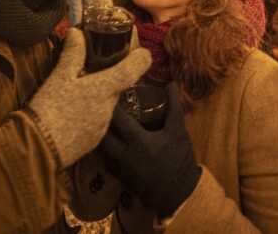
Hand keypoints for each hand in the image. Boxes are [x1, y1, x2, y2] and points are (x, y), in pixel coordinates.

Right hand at [28, 29, 149, 166]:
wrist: (40, 148)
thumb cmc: (50, 107)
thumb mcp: (59, 77)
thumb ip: (72, 54)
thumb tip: (77, 32)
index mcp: (104, 88)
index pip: (132, 71)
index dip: (140, 59)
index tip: (143, 53)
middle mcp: (109, 108)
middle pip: (115, 87)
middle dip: (107, 78)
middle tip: (91, 70)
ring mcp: (103, 126)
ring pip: (105, 104)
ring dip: (96, 97)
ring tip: (76, 93)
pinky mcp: (94, 141)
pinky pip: (97, 121)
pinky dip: (89, 113)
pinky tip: (72, 113)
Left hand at [98, 83, 200, 216]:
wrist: (178, 194)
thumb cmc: (179, 160)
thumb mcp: (178, 131)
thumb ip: (173, 106)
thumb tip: (171, 83)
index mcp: (137, 141)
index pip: (115, 117)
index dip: (109, 102)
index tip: (107, 89)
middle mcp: (122, 154)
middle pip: (100, 132)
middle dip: (98, 116)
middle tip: (99, 102)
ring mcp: (118, 167)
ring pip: (98, 146)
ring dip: (97, 131)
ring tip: (99, 117)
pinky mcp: (117, 175)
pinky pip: (102, 157)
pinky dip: (102, 146)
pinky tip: (105, 137)